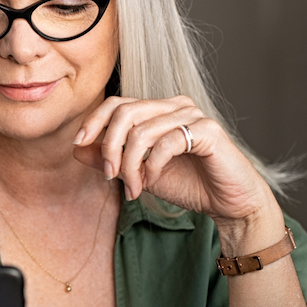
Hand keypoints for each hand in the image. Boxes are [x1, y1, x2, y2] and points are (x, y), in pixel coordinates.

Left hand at [72, 95, 282, 254]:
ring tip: (135, 188)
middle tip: (110, 176)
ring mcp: (194, 115)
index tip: (79, 143)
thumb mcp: (139, 173)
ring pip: (143, 130)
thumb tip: (78, 148)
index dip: (94, 121)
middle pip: (125, 112)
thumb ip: (110, 159)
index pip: (117, 102)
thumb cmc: (188, 185)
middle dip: (110, 146)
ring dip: (131, 165)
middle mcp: (176, 106)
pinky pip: (167, 142)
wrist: (228, 204)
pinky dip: (152, 166)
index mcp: (159, 110)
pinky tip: (152, 181)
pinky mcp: (208, 131)